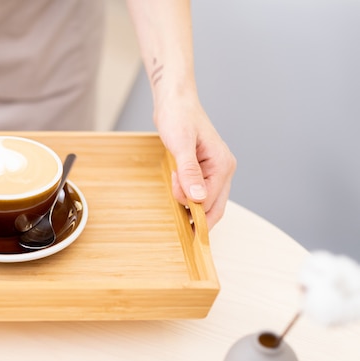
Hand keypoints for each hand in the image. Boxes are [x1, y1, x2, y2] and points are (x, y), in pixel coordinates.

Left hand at [154, 95, 235, 227]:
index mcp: (222, 164)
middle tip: (179, 222)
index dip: (192, 206)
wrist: (174, 101)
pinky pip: (200, 191)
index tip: (175, 195)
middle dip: (196, 215)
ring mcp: (214, 170)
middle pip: (215, 206)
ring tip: (174, 188)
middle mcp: (223, 169)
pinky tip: (176, 189)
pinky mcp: (204, 169)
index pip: (211, 201)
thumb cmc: (178, 117)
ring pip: (207, 200)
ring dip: (190, 204)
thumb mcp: (181, 144)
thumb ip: (189, 172)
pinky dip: (188, 196)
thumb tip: (197, 198)